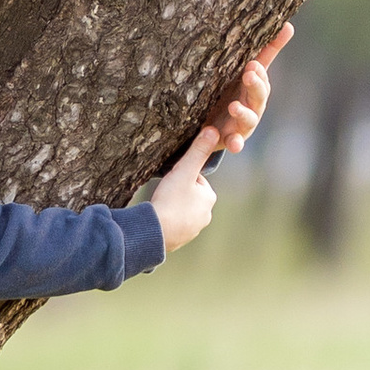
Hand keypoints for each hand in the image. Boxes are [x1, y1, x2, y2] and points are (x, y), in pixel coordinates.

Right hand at [151, 128, 223, 252]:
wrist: (155, 232)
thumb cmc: (170, 200)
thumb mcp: (184, 170)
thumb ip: (198, 151)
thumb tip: (214, 130)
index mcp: (209, 198)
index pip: (196, 179)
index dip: (181, 175)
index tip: (170, 180)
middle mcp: (206, 216)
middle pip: (189, 195)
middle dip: (177, 192)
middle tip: (163, 192)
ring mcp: (193, 230)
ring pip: (181, 210)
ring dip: (171, 206)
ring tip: (159, 205)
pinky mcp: (180, 240)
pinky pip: (174, 224)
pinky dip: (167, 220)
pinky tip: (157, 218)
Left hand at [206, 20, 292, 155]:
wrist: (223, 124)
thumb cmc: (238, 92)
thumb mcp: (248, 73)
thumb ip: (267, 51)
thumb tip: (289, 24)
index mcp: (256, 87)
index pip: (261, 77)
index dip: (259, 72)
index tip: (252, 64)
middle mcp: (254, 105)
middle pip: (258, 95)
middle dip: (255, 85)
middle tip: (248, 74)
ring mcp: (244, 124)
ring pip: (248, 119)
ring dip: (243, 113)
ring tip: (233, 106)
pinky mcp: (233, 139)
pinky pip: (236, 143)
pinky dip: (235, 144)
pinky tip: (232, 144)